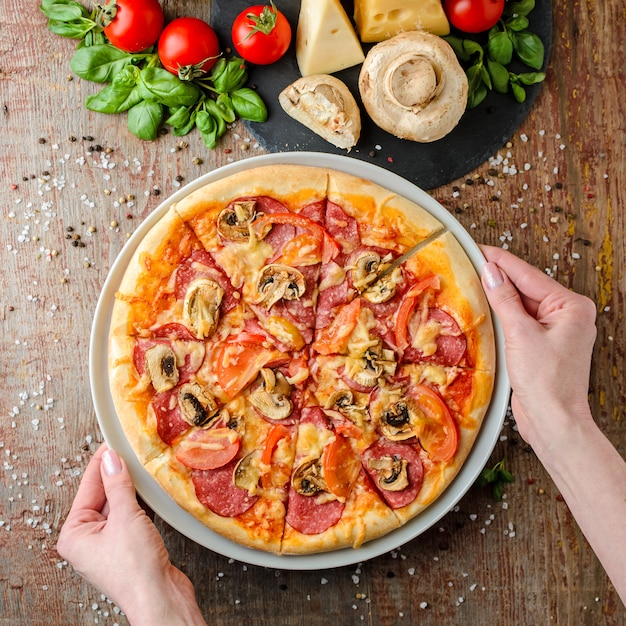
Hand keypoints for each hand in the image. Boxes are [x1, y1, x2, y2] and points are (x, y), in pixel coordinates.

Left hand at [56, 444, 205, 625]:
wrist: (161, 598)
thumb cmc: (136, 568)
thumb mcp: (126, 517)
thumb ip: (118, 485)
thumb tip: (111, 460)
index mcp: (74, 534)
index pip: (88, 487)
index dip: (102, 463)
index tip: (112, 442)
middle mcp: (87, 540)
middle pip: (103, 495)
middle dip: (117, 473)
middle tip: (130, 449)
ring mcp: (109, 544)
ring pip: (119, 504)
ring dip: (131, 487)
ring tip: (142, 464)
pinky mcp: (129, 546)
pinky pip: (131, 515)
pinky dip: (140, 501)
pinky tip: (149, 488)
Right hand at [480, 246, 596, 453]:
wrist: (553, 421)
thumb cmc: (547, 382)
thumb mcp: (520, 335)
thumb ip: (505, 299)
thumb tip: (491, 271)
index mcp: (571, 306)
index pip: (529, 275)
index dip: (500, 261)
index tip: (478, 248)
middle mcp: (567, 315)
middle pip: (525, 287)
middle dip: (498, 277)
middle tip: (468, 263)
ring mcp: (555, 330)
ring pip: (520, 304)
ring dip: (498, 296)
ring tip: (471, 281)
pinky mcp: (542, 344)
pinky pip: (519, 321)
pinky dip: (502, 314)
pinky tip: (485, 308)